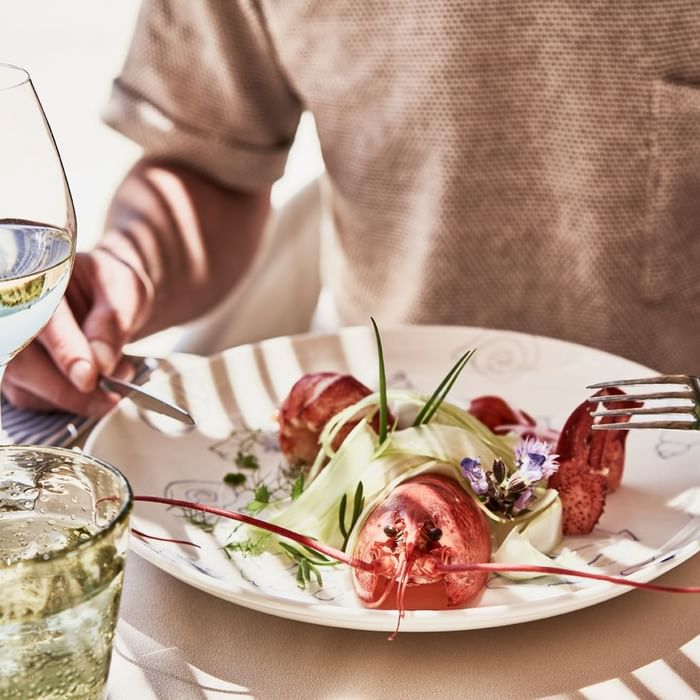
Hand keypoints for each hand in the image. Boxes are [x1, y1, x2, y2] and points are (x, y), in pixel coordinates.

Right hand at [3, 249, 152, 416]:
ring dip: (73, 399)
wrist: (108, 295)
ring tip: (115, 381)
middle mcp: (13, 313)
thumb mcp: (124, 291)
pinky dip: (67, 402)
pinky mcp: (18, 370)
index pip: (44, 322)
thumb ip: (112, 322)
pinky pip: (32, 398)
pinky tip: (97, 389)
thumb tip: (101, 364)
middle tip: (112, 397)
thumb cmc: (112, 286)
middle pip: (24, 363)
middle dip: (70, 390)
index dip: (66, 352)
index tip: (89, 378)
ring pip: (25, 388)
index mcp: (40, 280)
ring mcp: (12, 344)